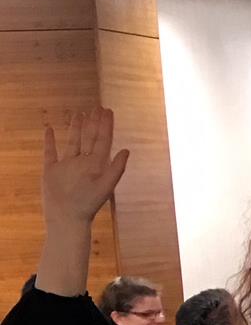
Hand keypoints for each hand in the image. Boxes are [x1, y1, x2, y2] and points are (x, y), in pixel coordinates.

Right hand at [42, 109, 129, 225]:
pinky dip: (49, 140)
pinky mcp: (52, 169)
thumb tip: (126, 149)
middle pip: (89, 138)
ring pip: (72, 141)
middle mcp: (83, 162)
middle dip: (94, 123)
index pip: (103, 140)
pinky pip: (50, 151)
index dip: (106, 125)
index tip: (108, 111)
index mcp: (96, 164)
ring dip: (76, 127)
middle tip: (97, 108)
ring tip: (79, 113)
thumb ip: (117, 168)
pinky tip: (49, 129)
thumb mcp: (105, 185)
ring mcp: (67, 165)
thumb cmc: (88, 204)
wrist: (67, 217)